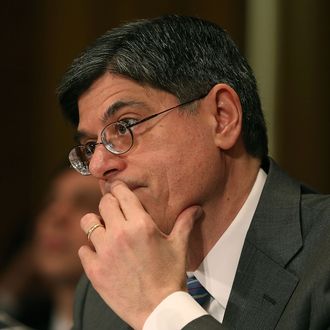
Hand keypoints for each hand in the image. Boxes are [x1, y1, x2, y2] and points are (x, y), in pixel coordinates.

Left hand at [78, 181, 201, 329]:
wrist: (158, 310)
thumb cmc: (169, 276)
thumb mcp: (179, 247)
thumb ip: (185, 223)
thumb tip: (196, 208)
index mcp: (140, 225)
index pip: (122, 193)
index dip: (118, 188)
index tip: (117, 189)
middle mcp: (120, 234)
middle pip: (104, 203)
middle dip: (109, 203)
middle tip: (114, 210)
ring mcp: (104, 252)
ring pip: (88, 222)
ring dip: (95, 224)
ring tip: (104, 230)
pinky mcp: (94, 270)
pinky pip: (83, 249)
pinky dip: (90, 250)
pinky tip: (102, 255)